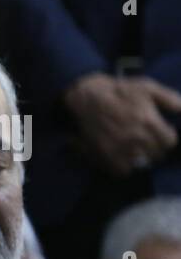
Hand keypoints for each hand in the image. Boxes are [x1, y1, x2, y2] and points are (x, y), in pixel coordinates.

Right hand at [65, 73, 180, 176]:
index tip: (162, 134)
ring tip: (138, 150)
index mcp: (148, 121)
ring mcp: (120, 148)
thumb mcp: (148, 87)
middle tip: (149, 142)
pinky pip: (123, 170)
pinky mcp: (106, 154)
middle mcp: (136, 137)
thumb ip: (170, 99)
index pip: (169, 142)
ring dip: (142, 158)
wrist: (88, 97)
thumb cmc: (120, 91)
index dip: (168, 139)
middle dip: (156, 149)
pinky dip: (126, 167)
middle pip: (156, 155)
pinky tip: (125, 158)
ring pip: (141, 164)